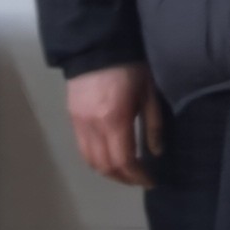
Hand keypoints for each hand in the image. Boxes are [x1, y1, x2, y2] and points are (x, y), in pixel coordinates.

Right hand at [64, 64, 160, 187]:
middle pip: (104, 166)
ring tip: (126, 172)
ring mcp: (79, 124)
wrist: (97, 48)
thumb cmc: (131, 68)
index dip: (137, 175)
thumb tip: (156, 152)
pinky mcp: (72, 119)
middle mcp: (93, 127)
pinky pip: (82, 148)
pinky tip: (110, 157)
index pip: (124, 161)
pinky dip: (96, 159)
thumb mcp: (149, 94)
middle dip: (123, 178)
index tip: (150, 181)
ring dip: (108, 171)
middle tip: (139, 179)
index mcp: (115, 120)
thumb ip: (152, 125)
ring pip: (90, 160)